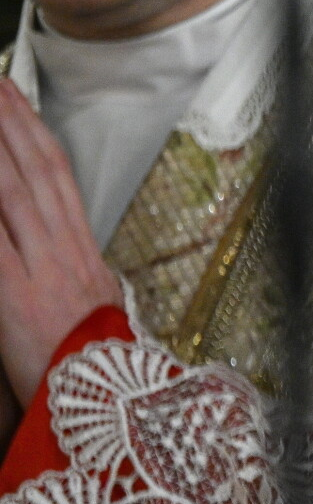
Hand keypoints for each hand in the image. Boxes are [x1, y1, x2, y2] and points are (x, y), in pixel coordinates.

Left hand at [0, 82, 118, 408]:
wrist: (110, 407)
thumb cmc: (95, 365)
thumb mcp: (92, 308)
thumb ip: (71, 271)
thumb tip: (59, 245)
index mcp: (84, 250)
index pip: (58, 174)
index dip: (35, 130)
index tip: (14, 96)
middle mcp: (65, 249)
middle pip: (35, 171)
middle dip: (11, 121)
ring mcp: (40, 268)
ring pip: (14, 192)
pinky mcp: (14, 293)